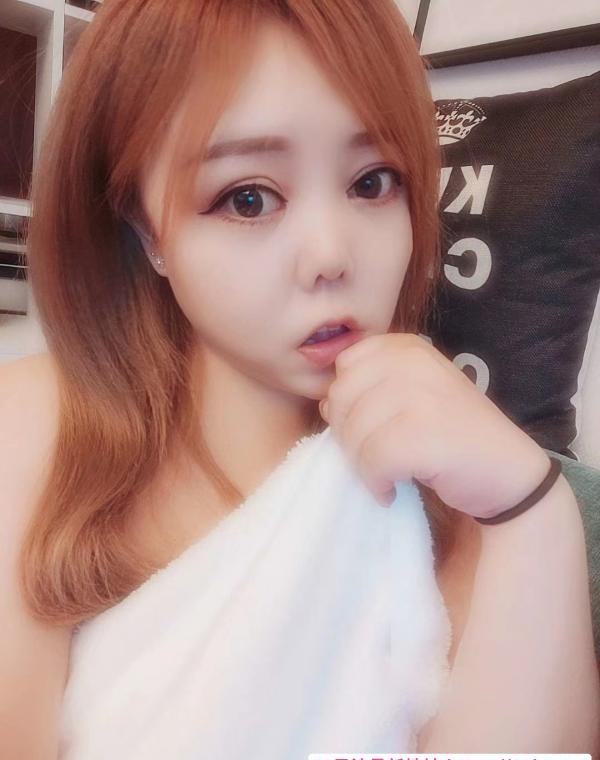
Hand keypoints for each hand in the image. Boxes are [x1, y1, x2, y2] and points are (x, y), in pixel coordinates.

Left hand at [318, 332, 550, 515]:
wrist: (508, 473)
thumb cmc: (453, 435)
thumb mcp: (413, 396)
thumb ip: (371, 389)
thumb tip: (324, 403)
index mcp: (409, 348)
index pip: (346, 365)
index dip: (347, 400)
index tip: (371, 424)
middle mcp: (414, 362)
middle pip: (341, 398)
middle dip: (349, 435)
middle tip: (376, 455)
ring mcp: (419, 396)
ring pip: (353, 432)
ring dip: (362, 465)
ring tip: (388, 474)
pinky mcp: (422, 434)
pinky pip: (371, 460)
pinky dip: (377, 483)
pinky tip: (393, 489)